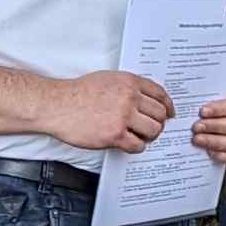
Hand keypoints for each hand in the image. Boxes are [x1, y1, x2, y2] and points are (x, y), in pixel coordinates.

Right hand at [49, 70, 174, 152]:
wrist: (56, 105)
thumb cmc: (78, 93)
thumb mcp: (108, 79)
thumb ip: (129, 87)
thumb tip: (147, 98)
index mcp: (129, 82)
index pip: (160, 94)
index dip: (168, 106)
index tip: (169, 113)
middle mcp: (129, 98)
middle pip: (160, 114)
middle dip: (157, 123)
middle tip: (149, 128)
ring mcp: (123, 117)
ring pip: (153, 130)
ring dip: (149, 136)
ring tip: (138, 136)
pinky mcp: (114, 135)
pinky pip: (138, 145)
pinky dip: (136, 147)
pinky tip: (128, 144)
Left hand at [189, 79, 225, 166]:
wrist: (220, 100)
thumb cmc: (218, 90)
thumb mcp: (218, 83)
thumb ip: (209, 86)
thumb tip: (189, 94)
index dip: (222, 109)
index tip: (202, 111)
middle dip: (215, 127)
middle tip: (196, 126)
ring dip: (216, 142)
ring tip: (197, 139)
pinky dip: (223, 157)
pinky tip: (208, 152)